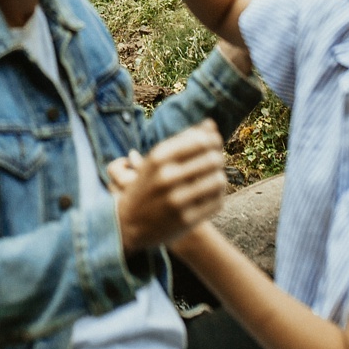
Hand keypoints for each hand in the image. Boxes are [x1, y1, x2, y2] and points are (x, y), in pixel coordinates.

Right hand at [111, 120, 227, 253]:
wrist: (129, 224)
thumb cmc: (147, 184)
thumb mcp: (157, 159)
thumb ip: (183, 140)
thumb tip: (211, 124)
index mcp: (158, 157)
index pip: (200, 141)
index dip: (213, 141)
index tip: (213, 145)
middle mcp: (166, 177)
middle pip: (213, 159)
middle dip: (218, 158)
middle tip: (215, 162)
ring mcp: (176, 200)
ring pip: (218, 180)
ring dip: (219, 177)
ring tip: (213, 178)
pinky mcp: (185, 220)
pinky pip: (217, 201)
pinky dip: (217, 196)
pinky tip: (210, 195)